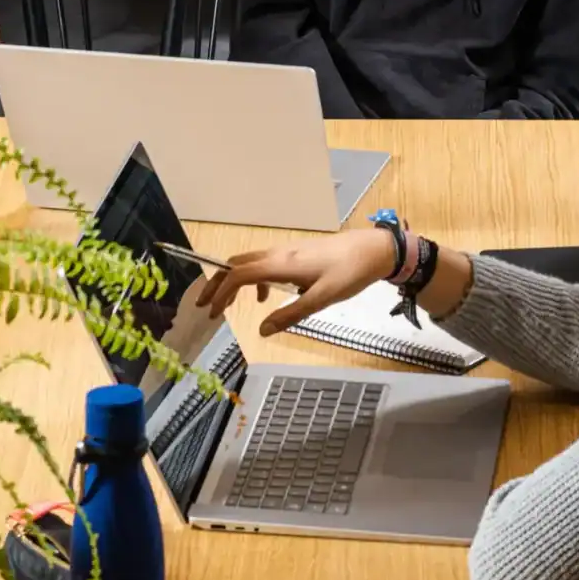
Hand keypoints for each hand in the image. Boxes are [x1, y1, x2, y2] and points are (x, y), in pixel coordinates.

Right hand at [196, 229, 394, 335]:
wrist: (372, 249)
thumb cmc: (349, 273)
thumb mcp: (321, 299)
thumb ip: (290, 315)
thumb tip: (261, 330)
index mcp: (281, 264)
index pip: (238, 275)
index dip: (220, 293)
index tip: (210, 312)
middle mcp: (278, 254)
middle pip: (236, 265)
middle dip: (217, 285)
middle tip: (206, 307)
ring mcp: (287, 252)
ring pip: (249, 264)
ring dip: (234, 283)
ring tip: (229, 305)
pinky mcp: (296, 254)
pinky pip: (264, 264)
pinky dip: (254, 280)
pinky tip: (266, 297)